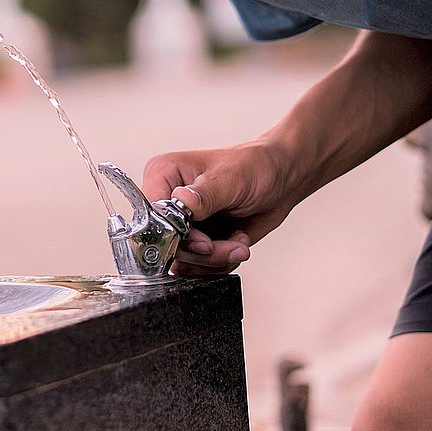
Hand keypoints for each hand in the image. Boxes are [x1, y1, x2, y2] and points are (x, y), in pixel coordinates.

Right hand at [142, 140, 301, 274]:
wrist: (281, 180)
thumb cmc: (255, 166)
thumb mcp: (230, 178)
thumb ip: (204, 194)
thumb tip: (181, 202)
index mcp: (164, 175)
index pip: (150, 214)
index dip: (173, 234)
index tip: (204, 242)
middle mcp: (167, 200)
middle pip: (166, 243)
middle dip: (202, 252)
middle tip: (230, 245)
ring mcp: (182, 222)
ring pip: (182, 260)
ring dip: (215, 259)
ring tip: (238, 244)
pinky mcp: (197, 239)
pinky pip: (198, 266)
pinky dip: (221, 262)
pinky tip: (237, 244)